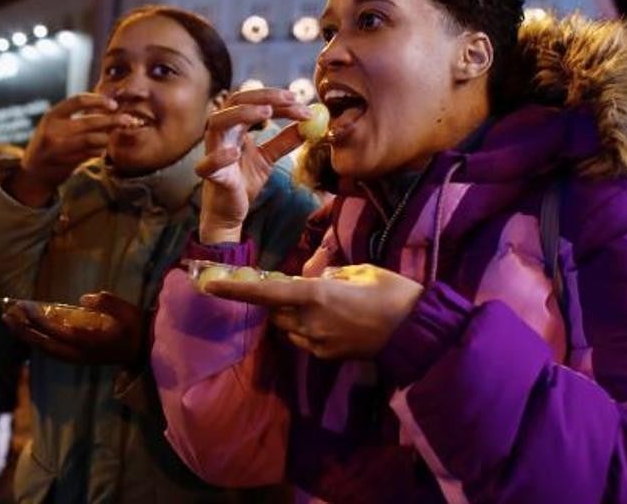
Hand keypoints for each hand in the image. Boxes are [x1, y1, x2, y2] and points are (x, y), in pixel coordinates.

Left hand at [1, 292, 143, 364]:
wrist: (144, 352)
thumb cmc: (136, 328)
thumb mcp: (128, 312)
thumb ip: (108, 303)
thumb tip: (85, 298)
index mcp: (88, 342)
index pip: (55, 331)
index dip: (37, 319)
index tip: (24, 307)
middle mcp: (78, 353)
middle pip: (43, 344)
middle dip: (23, 330)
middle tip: (5, 315)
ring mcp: (77, 358)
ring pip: (45, 350)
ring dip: (27, 337)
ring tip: (11, 323)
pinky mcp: (78, 358)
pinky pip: (51, 352)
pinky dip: (37, 342)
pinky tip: (29, 333)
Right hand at [6, 94, 138, 206]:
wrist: (34, 171)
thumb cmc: (50, 142)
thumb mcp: (55, 124)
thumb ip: (76, 115)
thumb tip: (108, 105)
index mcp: (52, 115)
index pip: (78, 101)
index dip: (99, 100)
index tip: (113, 105)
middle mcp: (54, 130)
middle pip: (90, 121)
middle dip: (112, 120)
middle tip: (128, 120)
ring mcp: (60, 147)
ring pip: (93, 139)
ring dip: (108, 137)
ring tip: (114, 135)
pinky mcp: (67, 162)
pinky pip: (92, 153)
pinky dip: (102, 149)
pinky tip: (104, 148)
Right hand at [195, 89, 310, 242]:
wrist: (231, 212)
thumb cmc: (243, 181)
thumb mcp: (268, 158)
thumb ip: (284, 142)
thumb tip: (307, 126)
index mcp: (235, 127)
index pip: (253, 102)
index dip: (277, 99)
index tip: (301, 102)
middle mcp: (222, 134)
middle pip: (236, 102)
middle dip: (263, 96)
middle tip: (290, 98)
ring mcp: (213, 152)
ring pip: (217, 123)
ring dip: (241, 114)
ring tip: (266, 112)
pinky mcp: (211, 176)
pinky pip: (208, 164)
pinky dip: (219, 157)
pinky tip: (234, 153)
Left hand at [205, 264, 423, 359]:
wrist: (416, 332)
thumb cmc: (391, 293)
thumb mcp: (359, 271)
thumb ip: (328, 273)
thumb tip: (313, 274)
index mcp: (316, 296)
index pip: (266, 293)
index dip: (236, 290)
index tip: (210, 285)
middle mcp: (310, 322)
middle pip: (275, 312)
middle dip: (278, 300)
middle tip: (300, 286)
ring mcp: (318, 343)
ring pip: (289, 328)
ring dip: (294, 315)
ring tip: (324, 302)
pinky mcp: (328, 357)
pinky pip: (306, 340)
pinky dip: (309, 328)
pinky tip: (336, 319)